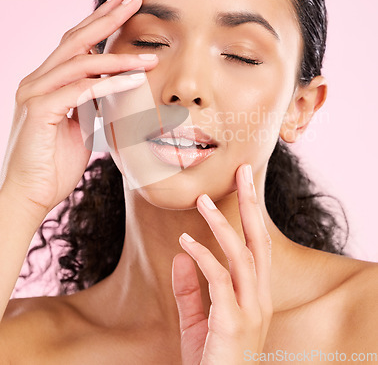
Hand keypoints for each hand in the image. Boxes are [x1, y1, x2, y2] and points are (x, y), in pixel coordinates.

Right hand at [0, 0, 158, 220]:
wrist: (30, 196)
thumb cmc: (54, 164)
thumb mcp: (78, 126)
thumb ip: (90, 104)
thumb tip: (112, 89)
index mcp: (47, 81)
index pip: (75, 42)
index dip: (99, 21)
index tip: (123, 4)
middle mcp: (37, 80)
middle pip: (76, 39)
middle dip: (107, 17)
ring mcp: (35, 93)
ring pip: (80, 63)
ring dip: (118, 58)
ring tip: (150, 57)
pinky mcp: (39, 111)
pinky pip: (80, 90)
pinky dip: (109, 84)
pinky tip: (134, 81)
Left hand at [172, 164, 271, 364]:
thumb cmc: (211, 363)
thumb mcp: (197, 323)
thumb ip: (191, 289)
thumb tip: (182, 254)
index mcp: (256, 296)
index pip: (259, 245)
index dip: (252, 213)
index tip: (245, 183)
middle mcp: (260, 299)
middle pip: (259, 241)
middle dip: (252, 203)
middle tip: (244, 170)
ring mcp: (251, 312)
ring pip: (242, 256)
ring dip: (222, 225)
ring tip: (203, 201)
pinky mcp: (234, 324)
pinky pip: (220, 281)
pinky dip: (204, 258)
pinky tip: (185, 243)